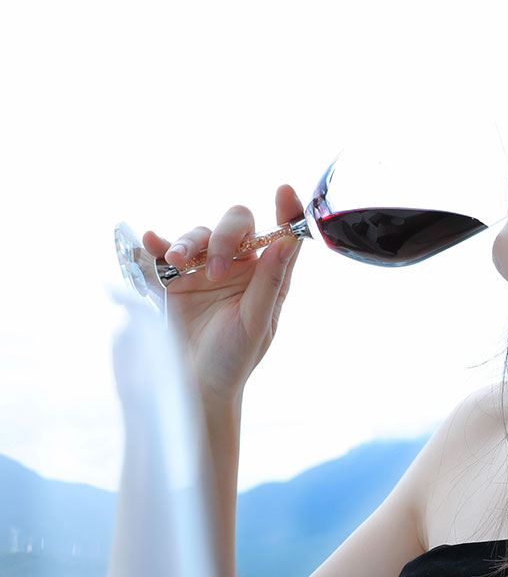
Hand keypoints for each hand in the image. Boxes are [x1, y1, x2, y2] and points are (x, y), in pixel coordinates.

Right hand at [141, 185, 302, 404]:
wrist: (194, 385)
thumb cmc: (233, 358)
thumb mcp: (256, 323)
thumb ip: (270, 282)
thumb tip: (287, 243)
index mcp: (266, 275)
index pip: (281, 234)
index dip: (286, 210)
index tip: (284, 191)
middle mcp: (237, 265)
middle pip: (235, 225)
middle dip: (224, 237)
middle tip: (214, 269)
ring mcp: (202, 269)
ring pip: (198, 234)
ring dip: (188, 242)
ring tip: (177, 263)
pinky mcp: (172, 278)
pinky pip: (163, 250)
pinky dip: (157, 242)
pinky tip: (151, 242)